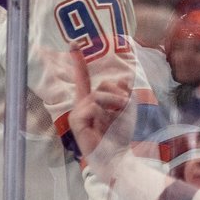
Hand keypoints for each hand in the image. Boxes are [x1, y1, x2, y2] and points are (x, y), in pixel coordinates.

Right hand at [66, 50, 132, 176]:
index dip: (78, 60)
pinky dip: (105, 114)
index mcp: (90, 100)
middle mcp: (81, 103)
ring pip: (101, 94)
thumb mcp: (126, 107)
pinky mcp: (75, 120)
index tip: (73, 43)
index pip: (83, 77)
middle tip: (121, 113)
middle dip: (120, 96)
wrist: (115, 155)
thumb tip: (121, 78)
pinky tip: (102, 126)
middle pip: (105, 84)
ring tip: (113, 121)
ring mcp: (77, 112)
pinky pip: (95, 106)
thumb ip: (122, 90)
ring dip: (115, 106)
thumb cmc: (119, 133)